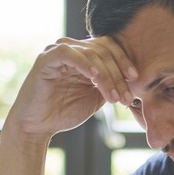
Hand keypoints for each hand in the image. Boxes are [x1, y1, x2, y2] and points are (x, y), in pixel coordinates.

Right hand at [7, 36, 137, 138]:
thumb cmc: (64, 112)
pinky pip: (69, 54)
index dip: (124, 61)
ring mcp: (58, 51)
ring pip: (90, 53)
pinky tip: (95, 78)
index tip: (136, 80)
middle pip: (103, 50)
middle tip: (126, 96)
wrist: (38, 126)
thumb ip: (110, 84)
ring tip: (113, 97)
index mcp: (84, 55)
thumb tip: (132, 80)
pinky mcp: (46, 59)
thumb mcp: (95, 97)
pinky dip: (85, 64)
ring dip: (106, 75)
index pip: (109, 48)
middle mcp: (72, 49)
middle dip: (118, 74)